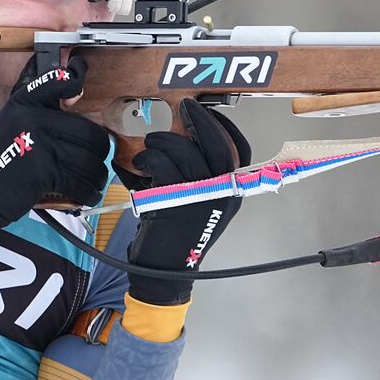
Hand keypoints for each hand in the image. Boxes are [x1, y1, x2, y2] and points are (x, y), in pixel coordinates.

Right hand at [0, 55, 111, 226]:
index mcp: (25, 103)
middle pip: (89, 132)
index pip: (58, 82)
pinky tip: (89, 193)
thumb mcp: (15, 119)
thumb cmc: (6, 155)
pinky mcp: (45, 173)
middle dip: (101, 150)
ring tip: (95, 179)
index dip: (76, 80)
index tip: (80, 91)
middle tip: (99, 158)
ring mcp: (41, 146)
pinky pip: (81, 182)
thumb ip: (41, 106)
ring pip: (89, 160)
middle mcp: (33, 119)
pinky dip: (90, 191)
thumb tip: (77, 95)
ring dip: (98, 174)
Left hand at [125, 99, 250, 304]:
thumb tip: (183, 136)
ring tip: (151, 145)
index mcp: (232, 193)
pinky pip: (162, 164)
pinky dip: (148, 158)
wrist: (163, 273)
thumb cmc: (177, 238)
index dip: (225, 127)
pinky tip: (139, 164)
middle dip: (200, 119)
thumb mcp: (199, 206)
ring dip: (164, 140)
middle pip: (217, 144)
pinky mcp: (175, 200)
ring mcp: (201, 197)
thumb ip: (199, 177)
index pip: (240, 151)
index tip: (207, 114)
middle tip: (184, 106)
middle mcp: (223, 194)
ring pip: (184, 151)